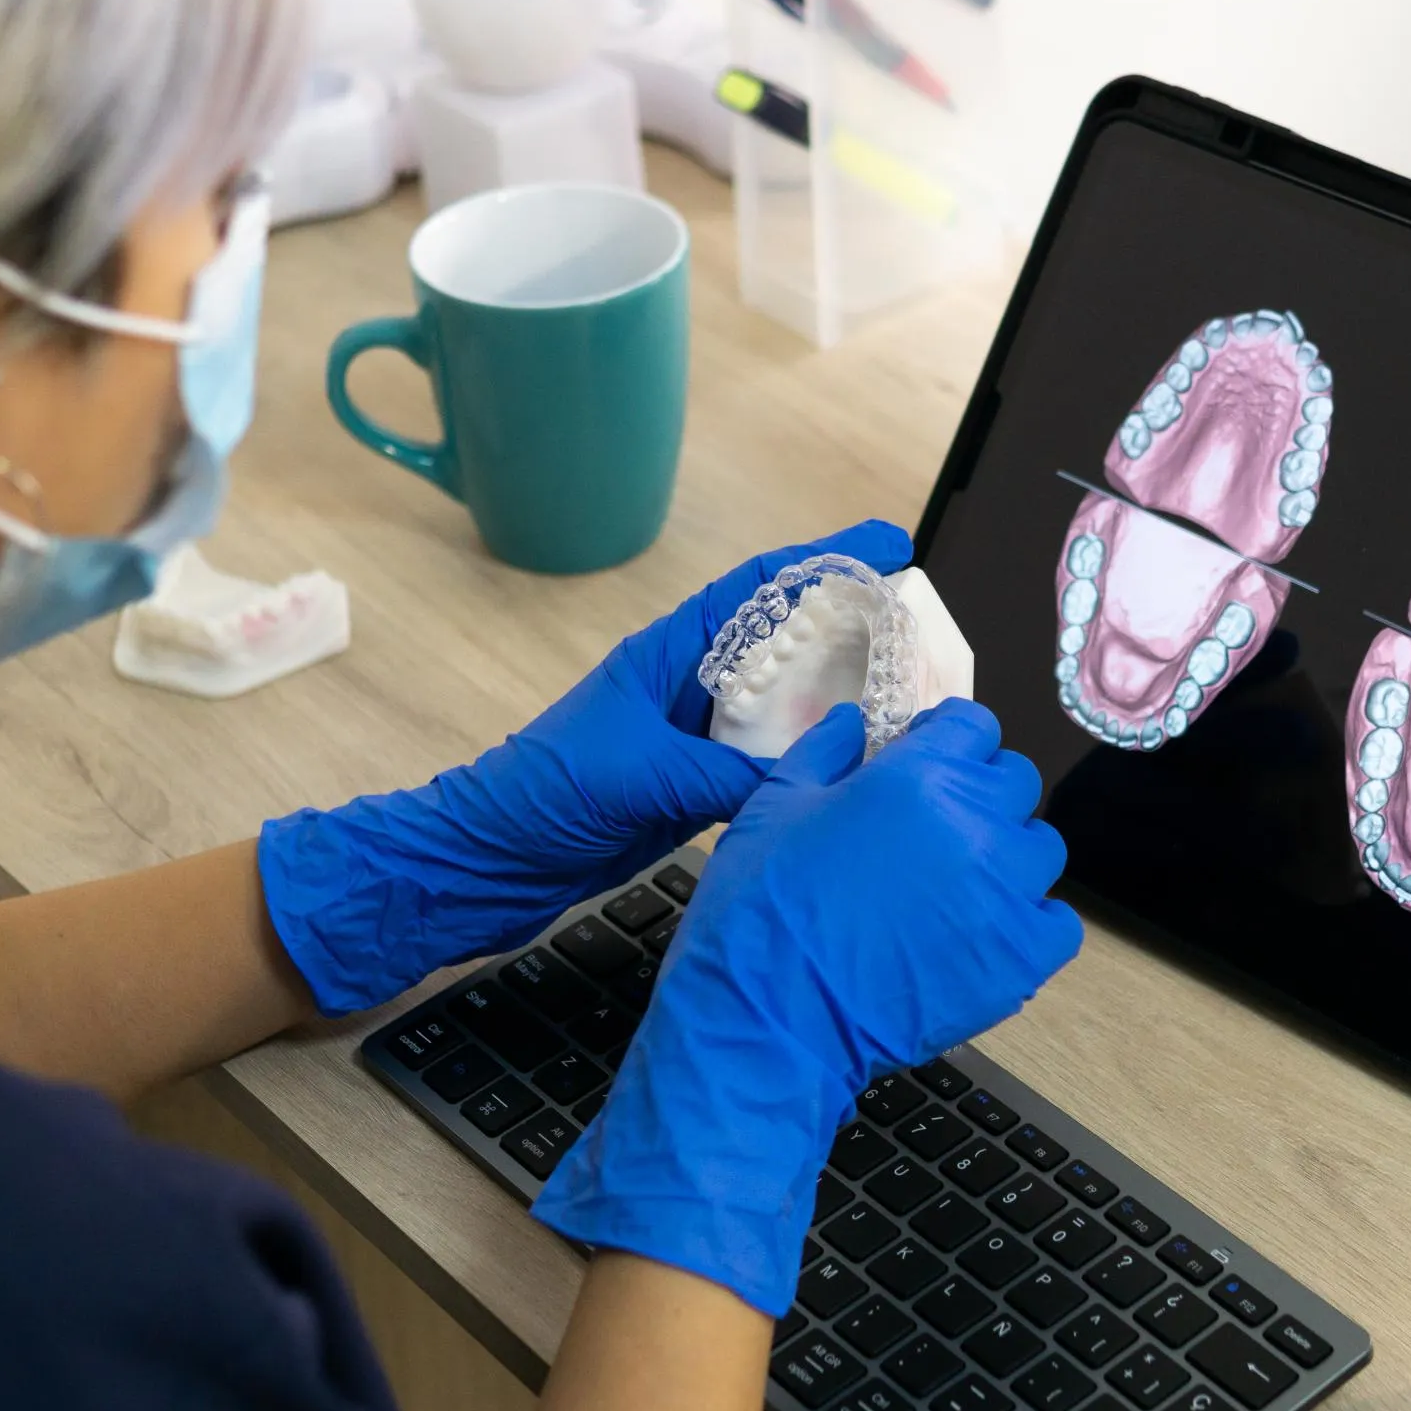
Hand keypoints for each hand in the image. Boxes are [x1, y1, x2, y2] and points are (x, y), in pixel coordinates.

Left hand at [257, 522, 911, 1014]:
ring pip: (786, 710)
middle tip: (925, 633)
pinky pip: (770, 769)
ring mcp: (695, 742)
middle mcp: (689, 691)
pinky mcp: (696, 794)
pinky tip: (854, 773)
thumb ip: (721, 771)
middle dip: (854, 632)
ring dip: (842, 705)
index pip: (760, 591)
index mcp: (668, 656)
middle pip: (787, 645)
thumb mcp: (637, 774)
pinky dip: (812, 768)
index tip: (890, 545)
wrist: (486, 864)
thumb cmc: (538, 797)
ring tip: (910, 704)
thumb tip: (804, 774)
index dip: (825, 563)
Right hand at [532, 700, 1083, 1313]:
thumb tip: (852, 722)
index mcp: (919, 775)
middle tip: (934, 832)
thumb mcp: (773, 806)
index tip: (927, 764)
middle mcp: (977, 824)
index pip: (974, 726)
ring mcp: (1006, 894)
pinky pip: (1057, 924)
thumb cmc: (761, 908)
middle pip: (1015, 783)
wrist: (770, 1018)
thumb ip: (823, 752)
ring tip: (958, 890)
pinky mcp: (1021, 960)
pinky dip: (1030, 927)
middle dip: (979, 795)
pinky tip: (984, 938)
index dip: (949, 742)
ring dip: (1006, 859)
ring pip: (1039, 851)